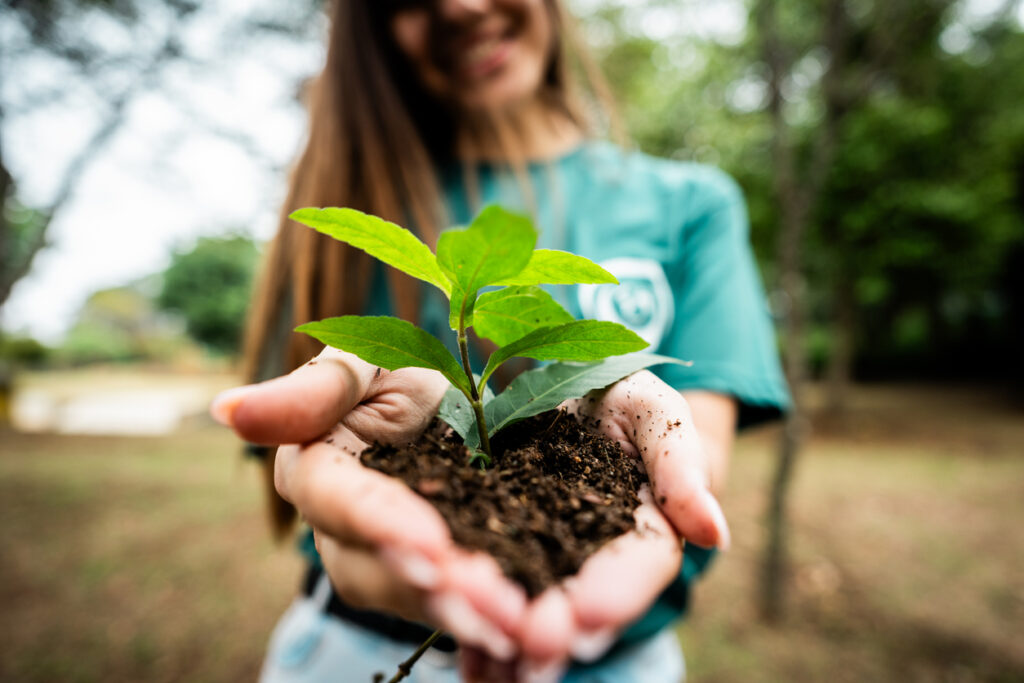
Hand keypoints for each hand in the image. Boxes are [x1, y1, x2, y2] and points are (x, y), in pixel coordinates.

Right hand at [212, 353, 728, 681]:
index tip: (428, 544)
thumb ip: (311, 388)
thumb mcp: (363, 362)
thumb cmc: (394, 372)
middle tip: (490, 607)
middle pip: (379, 569)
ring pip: (418, 599)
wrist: (448, 400)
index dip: (380, 524)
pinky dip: (487, 622)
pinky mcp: (433, 576)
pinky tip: (527, 638)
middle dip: (434, 589)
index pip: (342, 503)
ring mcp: (387, 560)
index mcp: (319, 473)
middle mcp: (345, 531)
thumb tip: (227, 410)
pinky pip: (453, 605)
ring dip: (465, 616)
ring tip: (518, 628)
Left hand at [461, 370, 729, 681]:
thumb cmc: (623, 402)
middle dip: (555, 628)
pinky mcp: (495, 544)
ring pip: (529, 605)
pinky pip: (484, 585)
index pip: (637, 563)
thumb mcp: (654, 413)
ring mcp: (542, 555)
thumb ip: (681, 464)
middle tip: (530, 646)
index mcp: (644, 529)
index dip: (617, 591)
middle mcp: (594, 557)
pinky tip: (460, 658)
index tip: (589, 616)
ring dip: (509, 638)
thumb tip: (714, 533)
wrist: (567, 397)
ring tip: (487, 664)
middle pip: (578, 601)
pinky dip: (471, 623)